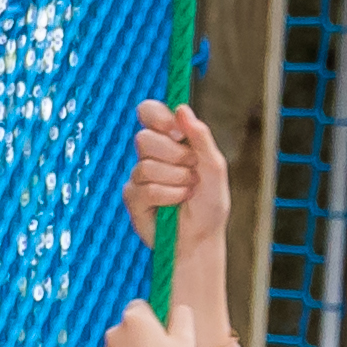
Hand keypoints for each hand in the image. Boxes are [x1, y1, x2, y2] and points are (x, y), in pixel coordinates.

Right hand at [123, 98, 230, 247]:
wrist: (201, 238)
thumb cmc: (209, 203)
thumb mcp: (214, 166)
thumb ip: (200, 137)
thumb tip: (182, 109)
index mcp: (169, 140)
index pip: (149, 112)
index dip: (158, 117)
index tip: (177, 132)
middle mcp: (151, 155)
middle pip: (145, 138)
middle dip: (175, 156)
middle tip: (192, 171)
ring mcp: (138, 176)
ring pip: (146, 165)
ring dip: (176, 180)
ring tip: (187, 190)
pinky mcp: (132, 197)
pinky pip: (147, 188)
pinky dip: (169, 196)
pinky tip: (176, 203)